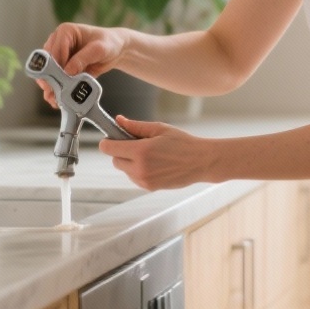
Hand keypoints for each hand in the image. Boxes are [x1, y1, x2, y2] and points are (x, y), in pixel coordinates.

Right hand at [36, 23, 127, 108]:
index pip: (55, 50)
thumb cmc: (108, 43)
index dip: (54, 67)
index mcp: (65, 32)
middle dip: (49, 78)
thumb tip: (67, 72)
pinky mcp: (63, 67)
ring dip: (51, 86)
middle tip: (52, 93)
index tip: (57, 81)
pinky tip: (57, 100)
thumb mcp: (99, 49)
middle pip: (47, 62)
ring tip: (54, 100)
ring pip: (48, 72)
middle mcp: (57, 42)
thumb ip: (82, 59)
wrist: (115, 49)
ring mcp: (59, 55)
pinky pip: (56, 79)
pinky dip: (57, 89)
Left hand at [99, 116, 213, 189]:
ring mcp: (144, 180)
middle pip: (115, 160)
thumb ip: (135, 126)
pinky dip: (138, 170)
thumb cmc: (183, 143)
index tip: (113, 138)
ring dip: (130, 162)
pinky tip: (154, 163)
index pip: (108, 148)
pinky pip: (134, 177)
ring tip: (150, 154)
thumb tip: (119, 120)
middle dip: (121, 151)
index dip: (108, 141)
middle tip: (138, 144)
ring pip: (124, 169)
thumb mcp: (159, 129)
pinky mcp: (149, 187)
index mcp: (141, 151)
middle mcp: (140, 168)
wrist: (201, 162)